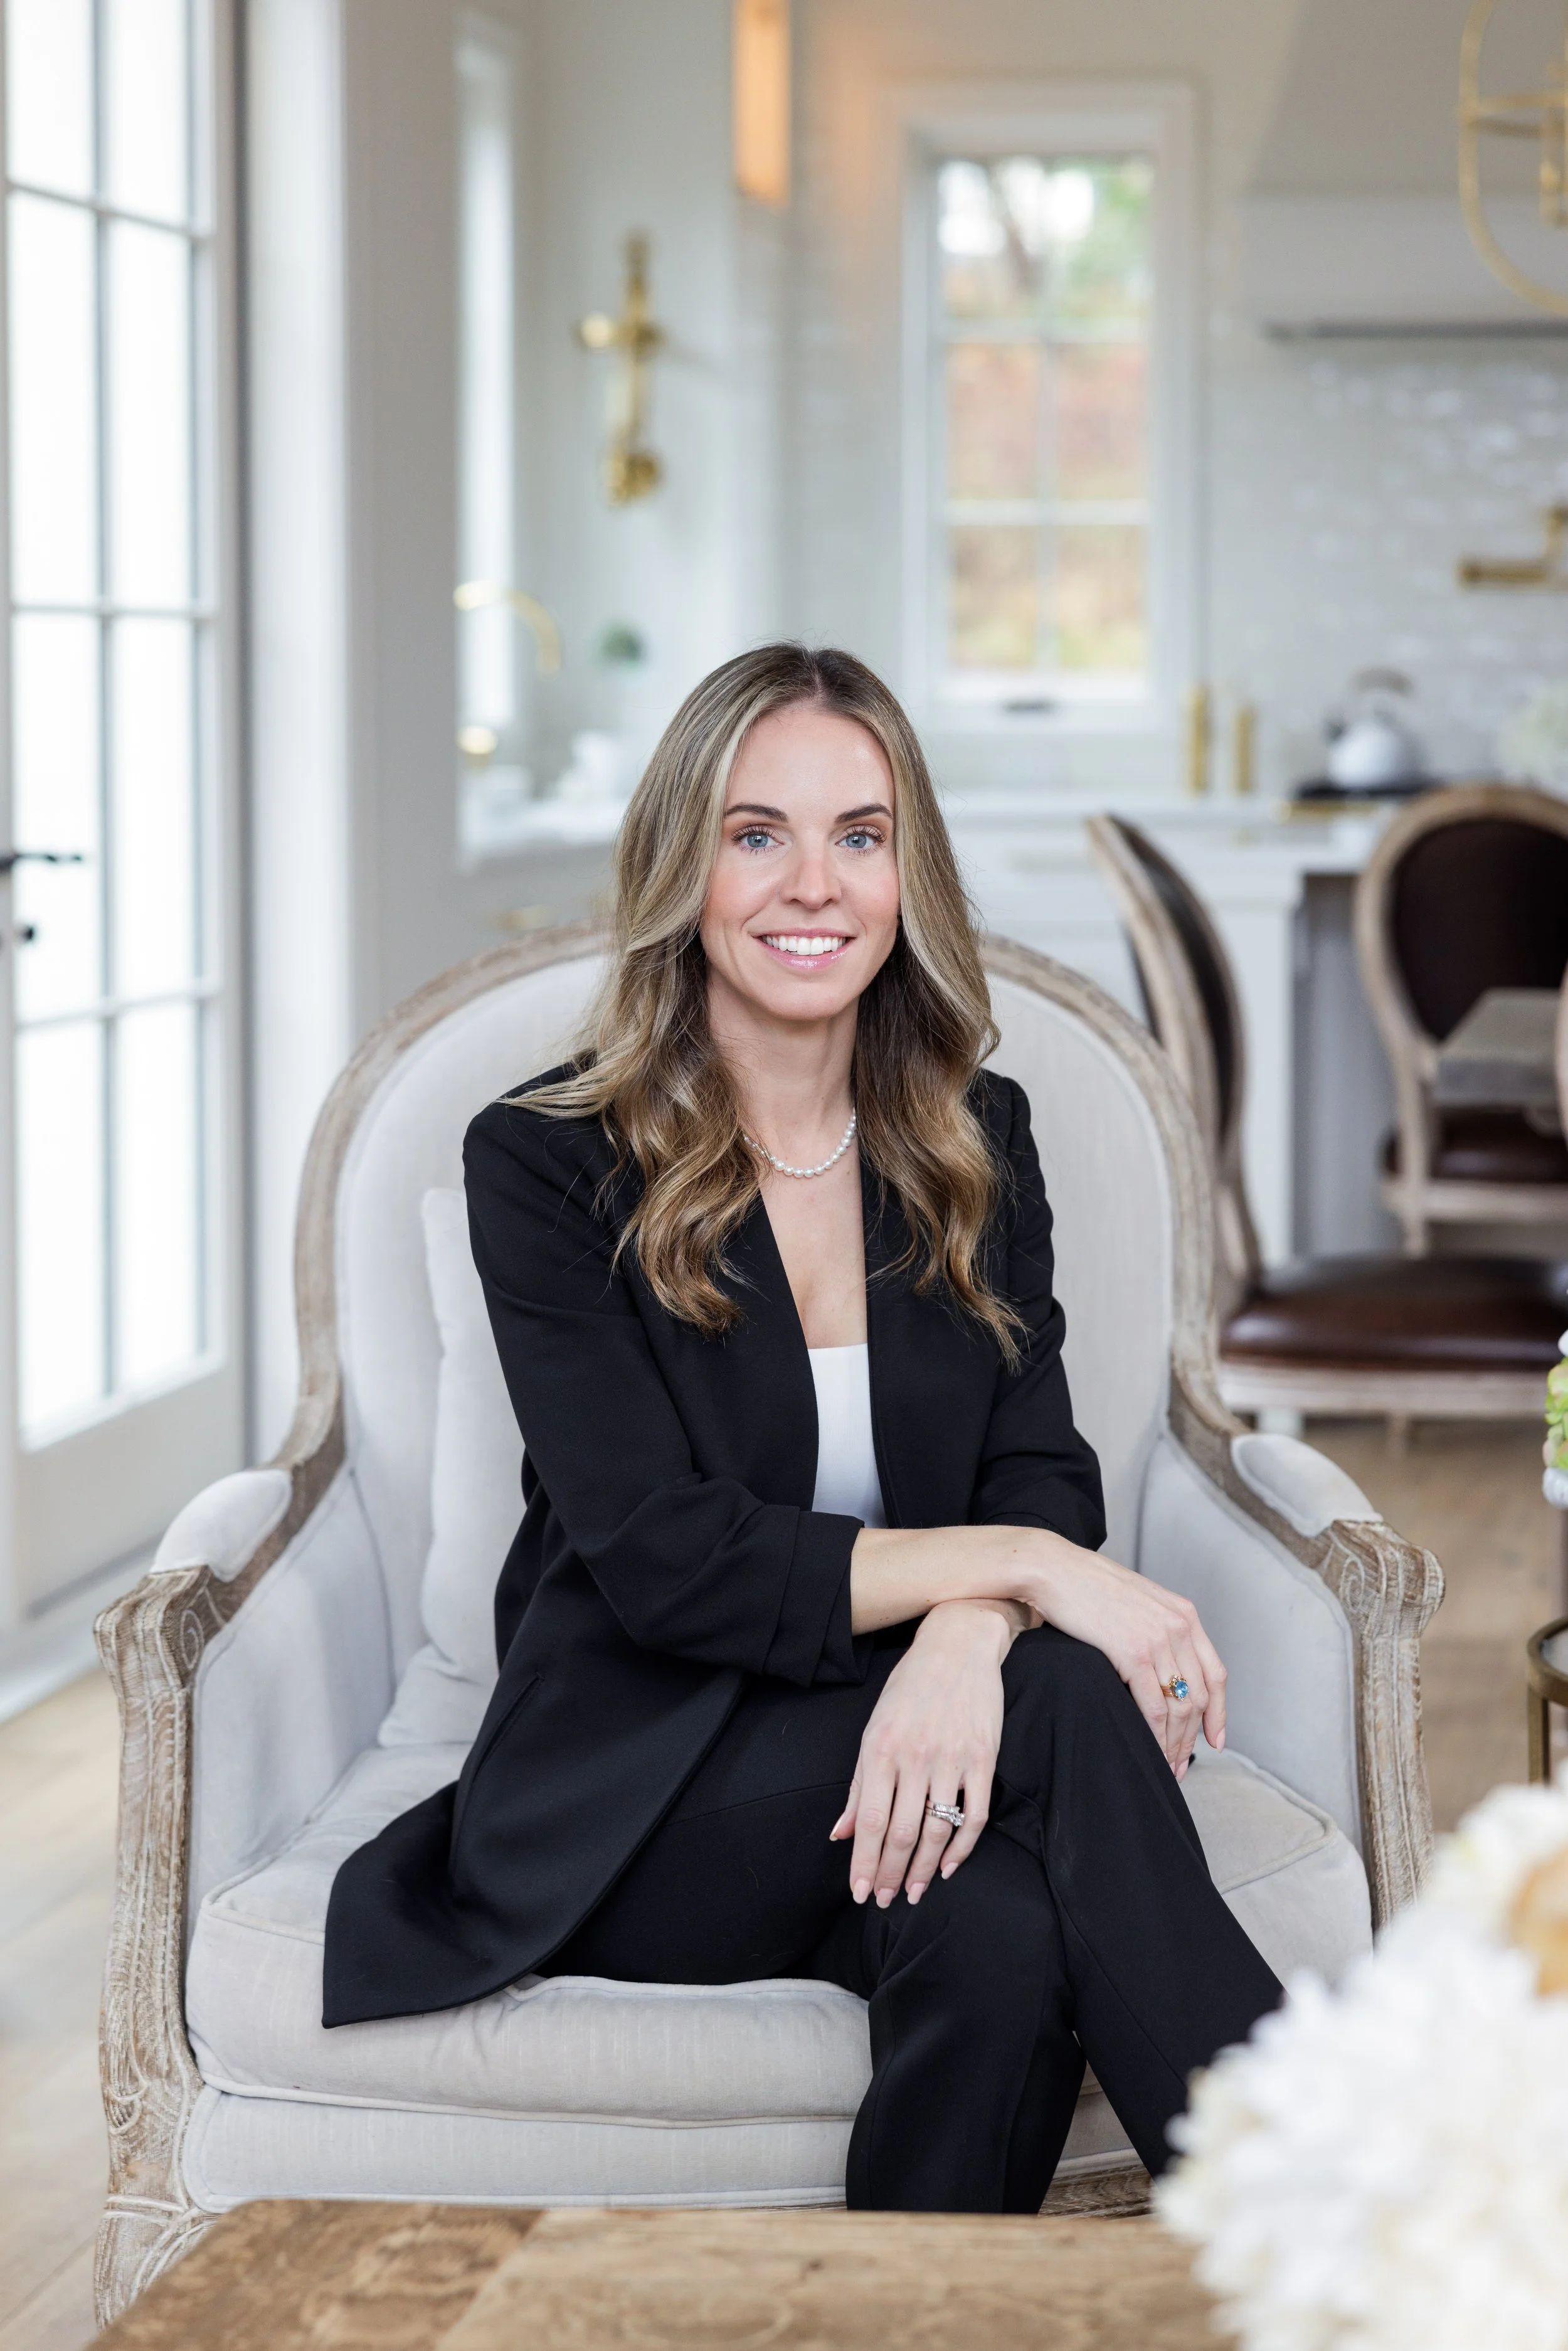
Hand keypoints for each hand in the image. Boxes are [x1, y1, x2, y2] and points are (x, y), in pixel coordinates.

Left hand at [829, 1600, 1010, 1907]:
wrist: (958, 1645)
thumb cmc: (909, 1688)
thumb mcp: (873, 1728)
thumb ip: (859, 1784)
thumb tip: (841, 1833)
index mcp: (881, 1748)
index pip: (870, 1820)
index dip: (864, 1861)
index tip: (859, 1892)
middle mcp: (915, 1756)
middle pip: (902, 1832)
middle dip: (891, 1873)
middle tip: (884, 1901)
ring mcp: (952, 1758)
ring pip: (937, 1829)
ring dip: (923, 1869)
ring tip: (913, 1892)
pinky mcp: (983, 1758)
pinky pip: (975, 1814)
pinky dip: (962, 1847)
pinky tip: (948, 1866)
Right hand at [1030, 1539, 1225, 1780]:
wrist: (1053, 1570)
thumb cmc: (1085, 1587)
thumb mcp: (1137, 1602)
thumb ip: (1157, 1629)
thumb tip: (1162, 1669)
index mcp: (1183, 1614)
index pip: (1215, 1674)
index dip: (1218, 1713)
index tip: (1215, 1740)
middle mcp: (1178, 1626)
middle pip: (1199, 1697)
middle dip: (1192, 1738)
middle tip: (1180, 1765)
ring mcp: (1158, 1639)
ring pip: (1179, 1707)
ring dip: (1174, 1743)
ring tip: (1165, 1766)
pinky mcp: (1133, 1653)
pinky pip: (1153, 1707)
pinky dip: (1154, 1736)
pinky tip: (1147, 1749)